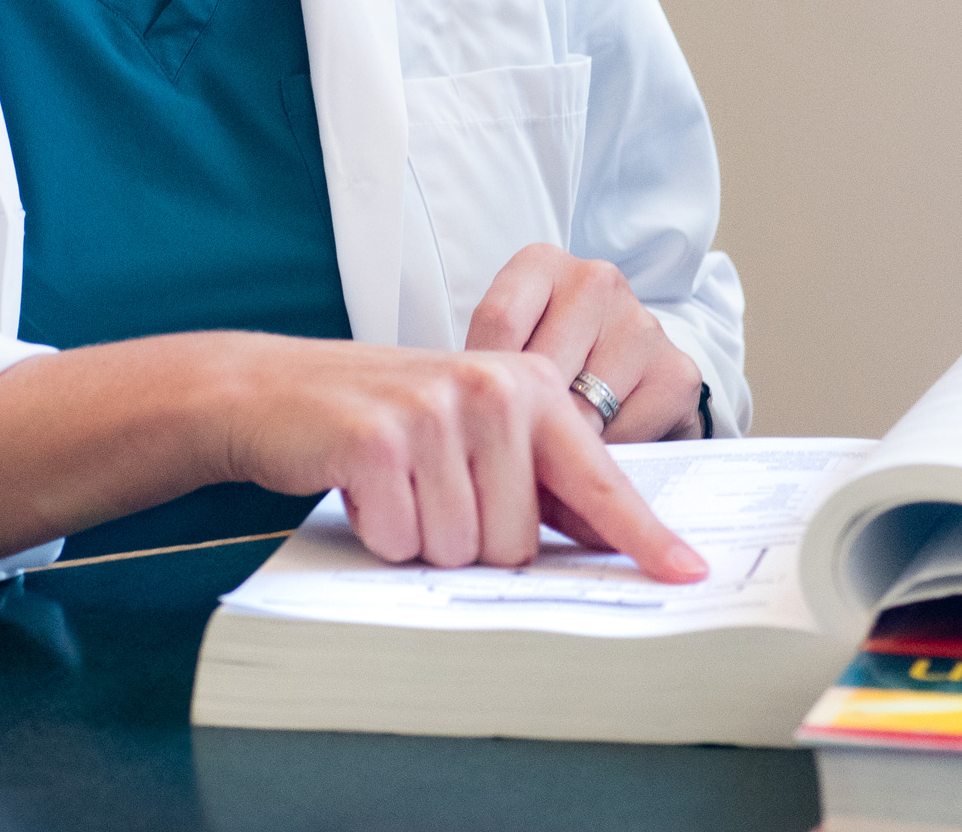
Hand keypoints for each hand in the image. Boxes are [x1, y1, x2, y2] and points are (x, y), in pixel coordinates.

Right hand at [205, 334, 705, 581]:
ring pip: (459, 549)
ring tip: (397, 485)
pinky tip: (363, 487)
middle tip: (430, 491)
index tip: (687, 572)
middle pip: (517, 543)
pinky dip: (378, 533)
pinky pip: (401, 540)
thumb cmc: (385, 417)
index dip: (642, 536)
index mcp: (531, 388)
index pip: (600, 480)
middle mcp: (493, 391)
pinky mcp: (376, 440)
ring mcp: (434, 411)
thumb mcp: (474, 427)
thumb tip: (610, 537)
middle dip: (469, 543)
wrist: (274, 389)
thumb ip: (541, 475)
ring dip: (421, 537)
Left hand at [465, 244, 705, 443]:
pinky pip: (622, 437)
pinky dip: (604, 458)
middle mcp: (597, 281)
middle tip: (517, 449)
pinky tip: (598, 448)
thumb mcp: (505, 355)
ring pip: (579, 409)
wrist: (628, 386)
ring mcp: (642, 324)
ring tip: (557, 448)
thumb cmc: (553, 369)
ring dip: (564, 443)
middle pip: (540, 368)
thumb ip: (484, 373)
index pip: (499, 321)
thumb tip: (467, 423)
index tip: (481, 415)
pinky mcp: (677, 374)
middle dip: (524, 422)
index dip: (484, 384)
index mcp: (542, 264)